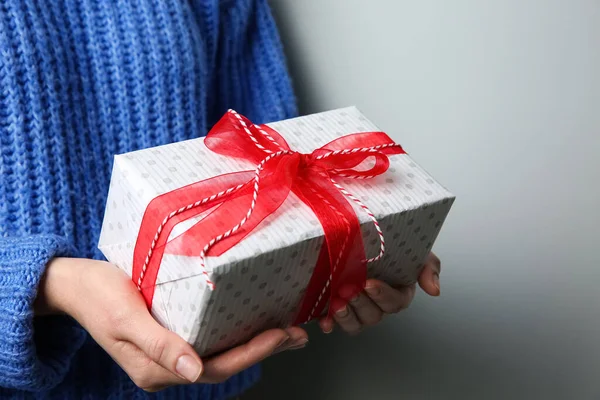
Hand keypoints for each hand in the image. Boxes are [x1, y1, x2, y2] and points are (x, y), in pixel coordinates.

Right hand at [36, 258, 307, 391]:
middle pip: (224, 363)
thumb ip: (158, 345)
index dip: (251, 353)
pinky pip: (209, 338)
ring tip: (285, 330)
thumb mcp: (124, 318)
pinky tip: (250, 319)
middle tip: (296, 333)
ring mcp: (168, 351)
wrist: (73, 284)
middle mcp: (166, 365)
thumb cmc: (97, 295)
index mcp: (155, 369)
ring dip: (253, 343)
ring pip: (219, 353)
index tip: (280, 334)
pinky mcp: (169, 335)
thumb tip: (193, 371)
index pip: (215, 368)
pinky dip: (234, 331)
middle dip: (262, 350)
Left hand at [318, 252, 440, 333]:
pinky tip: (324, 321)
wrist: (359, 234)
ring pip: (355, 323)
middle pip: (373, 315)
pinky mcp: (337, 308)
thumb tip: (434, 290)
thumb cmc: (389, 245)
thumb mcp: (415, 250)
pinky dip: (329, 324)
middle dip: (361, 304)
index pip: (394, 302)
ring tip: (338, 304)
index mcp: (397, 293)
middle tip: (349, 289)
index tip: (369, 283)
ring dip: (346, 317)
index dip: (382, 295)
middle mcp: (377, 305)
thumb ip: (428, 267)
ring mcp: (357, 309)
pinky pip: (334, 323)